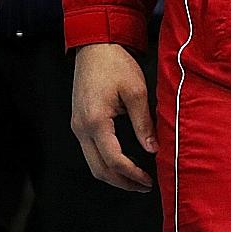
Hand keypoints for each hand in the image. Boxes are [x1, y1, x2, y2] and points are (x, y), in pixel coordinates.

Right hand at [70, 43, 156, 191]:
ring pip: (92, 163)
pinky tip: (121, 161)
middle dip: (122, 182)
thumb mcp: (136, 90)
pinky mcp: (78, 121)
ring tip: (135, 178)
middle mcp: (81, 127)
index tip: (148, 180)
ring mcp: (77, 125)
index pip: (113, 160)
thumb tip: (153, 149)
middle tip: (144, 186)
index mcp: (96, 121)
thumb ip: (143, 122)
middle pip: (99, 169)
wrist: (95, 45)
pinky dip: (105, 162)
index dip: (132, 174)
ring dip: (113, 175)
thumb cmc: (115, 63)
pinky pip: (89, 151)